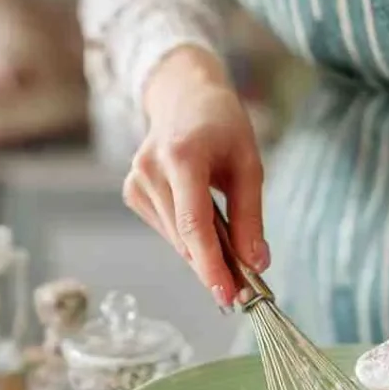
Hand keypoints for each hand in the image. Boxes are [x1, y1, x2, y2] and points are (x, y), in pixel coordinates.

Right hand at [123, 47, 266, 307]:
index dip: (211, 266)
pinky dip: (189, 239)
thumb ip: (250, 218)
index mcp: (182, 156)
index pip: (194, 225)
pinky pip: (167, 231)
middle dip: (215, 267)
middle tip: (243, 288)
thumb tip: (256, 264)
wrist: (183, 94)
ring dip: (204, 255)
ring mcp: (136, 181)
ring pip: (176, 241)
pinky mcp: (132, 192)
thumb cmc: (221, 125)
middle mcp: (151, 170)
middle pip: (185, 239)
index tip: (228, 296)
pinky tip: (202, 222)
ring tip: (230, 255)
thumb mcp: (248, 165)